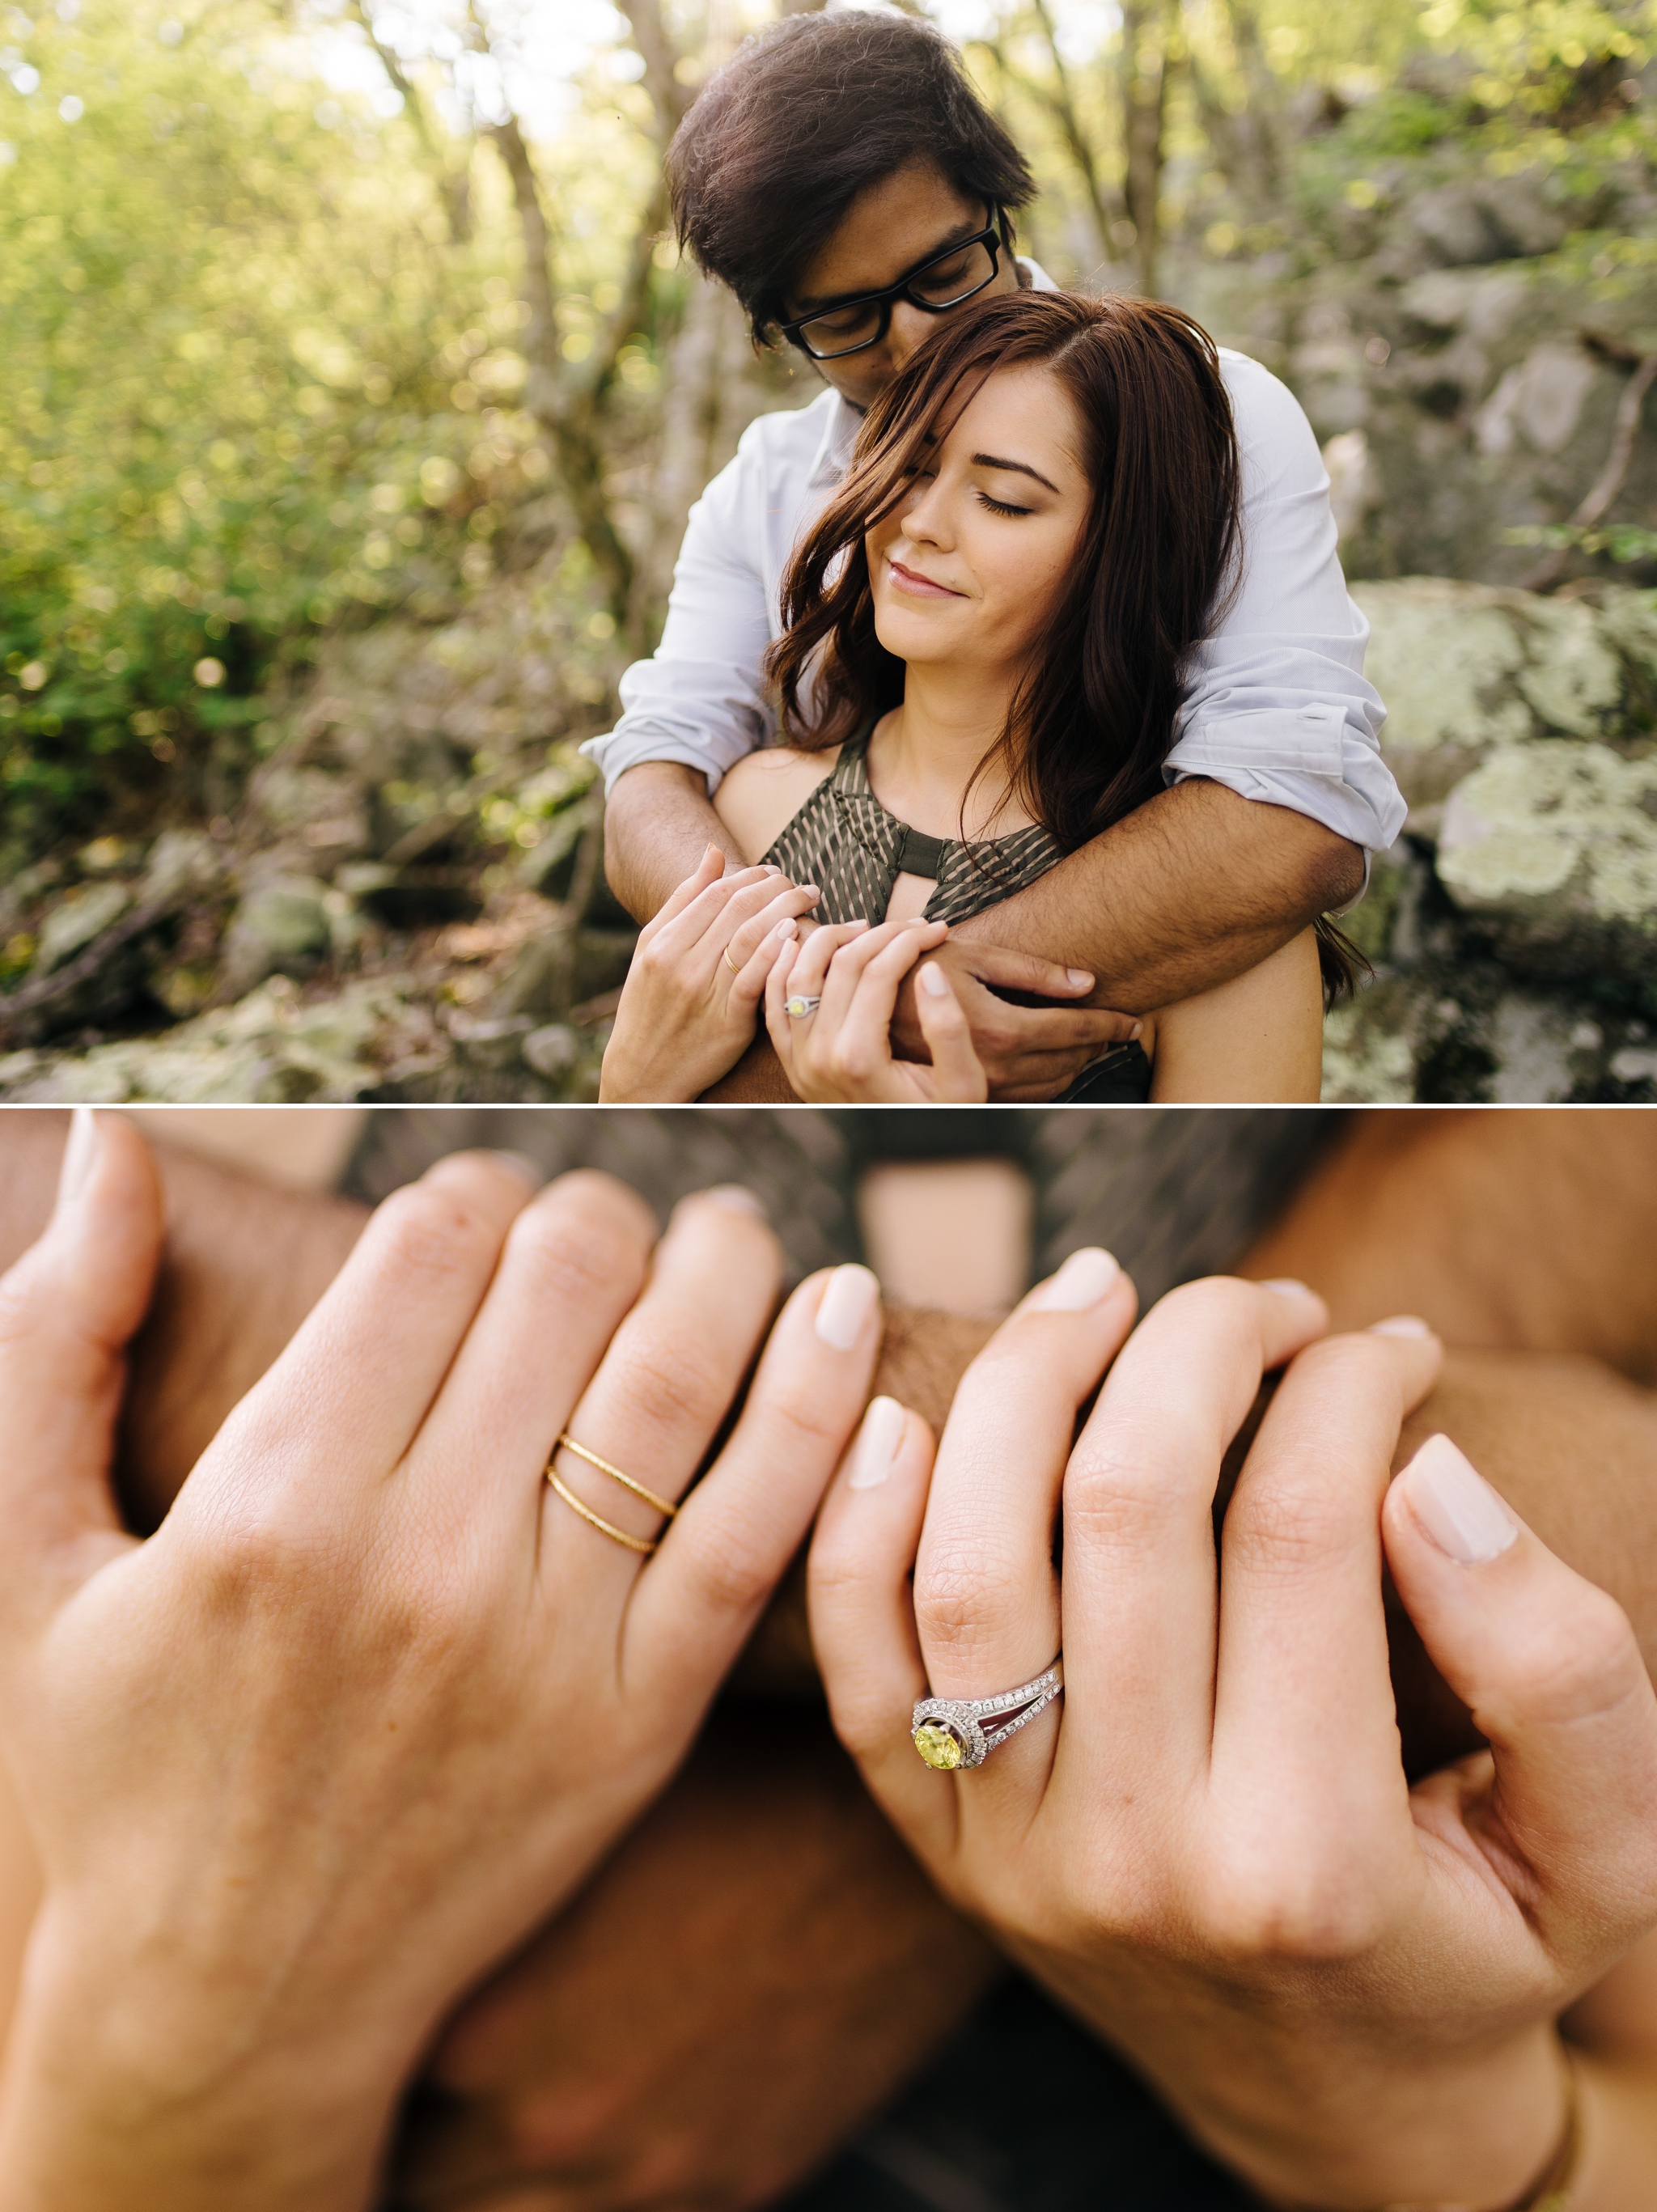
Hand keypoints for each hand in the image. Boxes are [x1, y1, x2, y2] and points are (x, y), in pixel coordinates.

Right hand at [0, 1113, 882, 2211]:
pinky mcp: (639, 1721)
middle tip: (598, 1224)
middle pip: (570, 1279)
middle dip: (597, 1212)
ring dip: (726, 1263)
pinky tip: (844, 1312)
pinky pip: (761, 1527)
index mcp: (273, 1500)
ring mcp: (547, 1647)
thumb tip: (110, 1144)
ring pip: (680, 1375)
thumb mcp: (34, 1556)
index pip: (434, 1241)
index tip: (478, 1205)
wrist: (225, 2006)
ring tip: (728, 1231)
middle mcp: (422, 1561)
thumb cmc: (117, 1766)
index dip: (473, 1182)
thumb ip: (56, 1338)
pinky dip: (821, 1402)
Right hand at [599, 845, 819, 1100]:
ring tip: (808, 900)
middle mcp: (682, 964)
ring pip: (751, 937)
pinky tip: (796, 933)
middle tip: (801, 884)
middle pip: (738, 909)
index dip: (752, 875)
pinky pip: (756, 979)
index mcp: (663, 943)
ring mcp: (705, 994)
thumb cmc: (649, 1006)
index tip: (775, 871)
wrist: (643, 1071)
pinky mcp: (727, 1022)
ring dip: (786, 910)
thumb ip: (683, 901)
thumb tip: (714, 853)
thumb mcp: (652, 950)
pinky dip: (777, 952)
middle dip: (776, 887)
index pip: (716, 893)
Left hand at [765, 916, 987, 1102]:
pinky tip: (803, 942)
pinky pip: (774, 1001)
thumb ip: (948, 1028)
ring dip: (827, 939)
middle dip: (879, 932)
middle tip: (909, 924)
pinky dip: (784, 965)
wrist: (903, 1157)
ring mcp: (798, 1059)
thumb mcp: (963, 1084)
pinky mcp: (790, 1061)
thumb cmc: (940, 1119)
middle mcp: (819, 1056)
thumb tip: (928, 970)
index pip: (878, 971)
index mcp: (860, 1058)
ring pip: (798, 973)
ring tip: (863, 926)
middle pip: (840, 965)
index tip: (938, 928)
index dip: (910, 940)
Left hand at [810, 1263, 1656, 2209]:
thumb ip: (1562, 1669)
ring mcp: (1012, 1853)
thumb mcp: (1599, 1847)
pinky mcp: (939, 1842)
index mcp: (1310, 1858)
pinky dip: (856, 1522)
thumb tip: (1427, 1474)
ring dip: (1025, 1385)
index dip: (1349, 1389)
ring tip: (1101, 1294)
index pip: (1301, 1528)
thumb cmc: (1478, 1949)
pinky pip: (857, 1663)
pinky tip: (906, 1410)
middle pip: (1126, 1507)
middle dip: (1197, 1346)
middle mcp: (1137, 1855)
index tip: (1391, 1346)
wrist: (1338, 2110)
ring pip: (968, 1560)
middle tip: (1261, 1300)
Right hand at [885, 937, 1140, 1100]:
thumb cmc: (919, 965)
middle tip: (1123, 1029)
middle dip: (1101, 1044)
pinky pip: (1026, 1096)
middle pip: (1070, 1059)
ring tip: (1097, 1045)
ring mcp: (981, 1084)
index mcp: (1001, 1027)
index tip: (1134, 1021)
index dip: (1110, 1024)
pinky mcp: (969, 1093)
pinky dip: (1052, 1081)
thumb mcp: (975, 954)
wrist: (864, 1000)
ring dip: (1081, 1064)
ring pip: (1052, 1084)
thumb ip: (1034, 971)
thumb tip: (1087, 982)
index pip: (1075, 1030)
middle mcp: (995, 1065)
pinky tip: (1060, 1064)